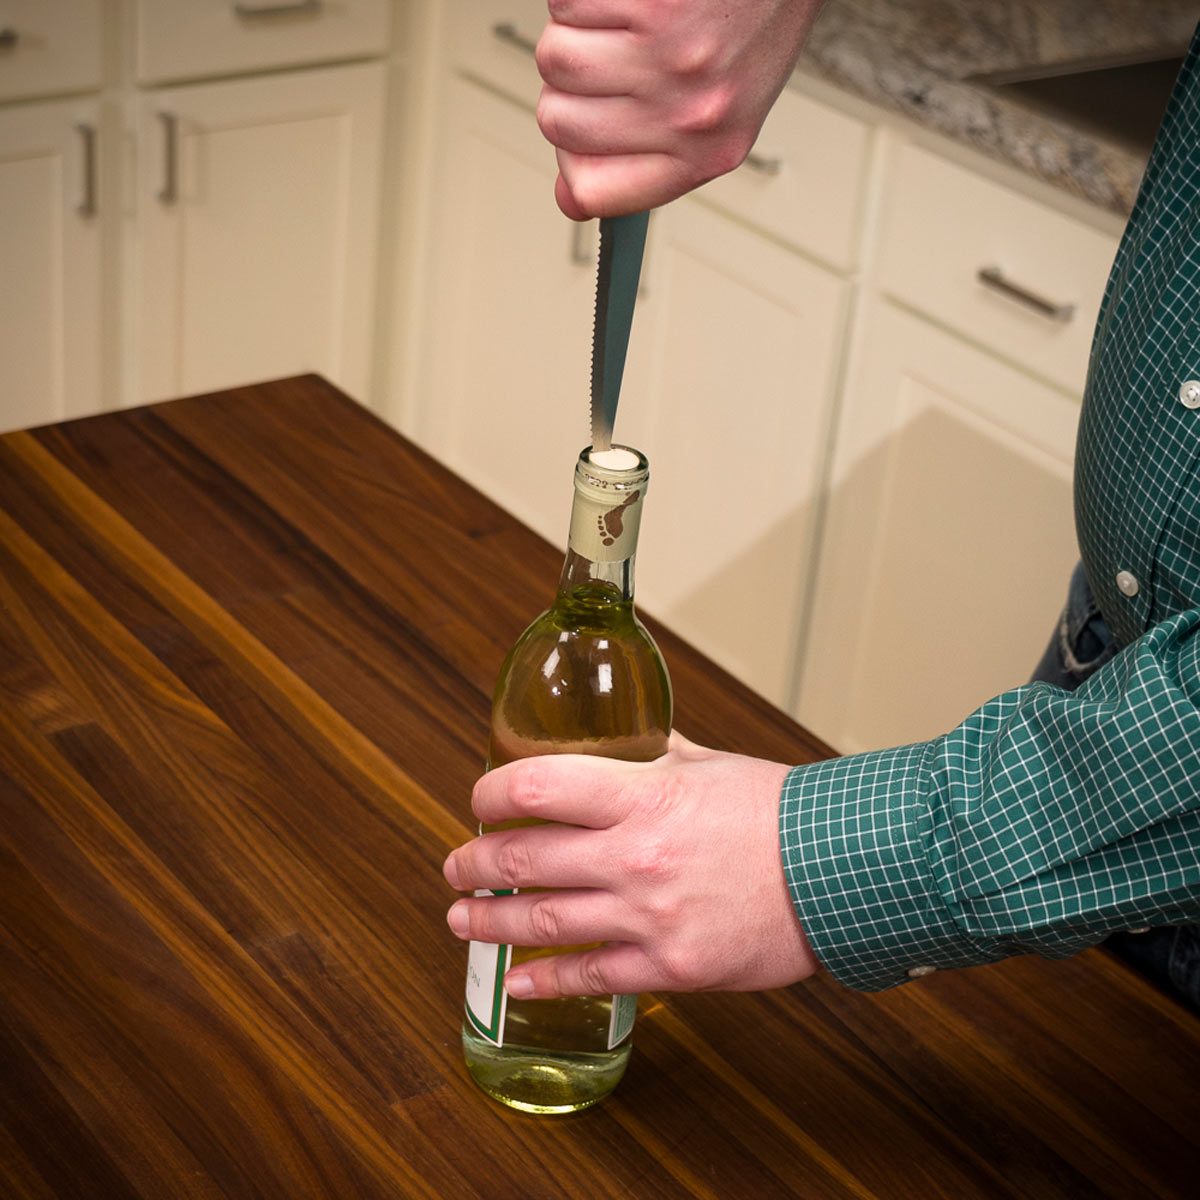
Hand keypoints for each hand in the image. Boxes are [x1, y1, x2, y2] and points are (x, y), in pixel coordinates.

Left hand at [442, 732, 819, 997]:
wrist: (839, 872)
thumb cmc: (778, 813)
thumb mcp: (708, 764)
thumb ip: (654, 754)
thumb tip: (620, 741)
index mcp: (644, 795)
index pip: (537, 787)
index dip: (491, 794)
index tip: (480, 800)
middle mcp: (637, 856)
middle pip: (527, 858)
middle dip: (476, 863)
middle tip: (457, 866)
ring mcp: (650, 916)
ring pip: (545, 921)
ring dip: (490, 921)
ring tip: (459, 919)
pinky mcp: (671, 966)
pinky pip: (591, 977)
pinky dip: (544, 982)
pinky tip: (515, 983)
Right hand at [534, 0, 824, 217]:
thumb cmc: (758, 21)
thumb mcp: (726, 112)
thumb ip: (651, 160)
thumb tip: (570, 195)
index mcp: (709, 150)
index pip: (593, 192)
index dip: (573, 163)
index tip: (582, 142)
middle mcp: (689, 111)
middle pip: (558, 122)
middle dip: (571, 87)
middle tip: (617, 56)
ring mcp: (667, 54)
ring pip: (554, 59)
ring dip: (577, 31)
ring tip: (630, 16)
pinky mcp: (647, 0)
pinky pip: (564, 6)